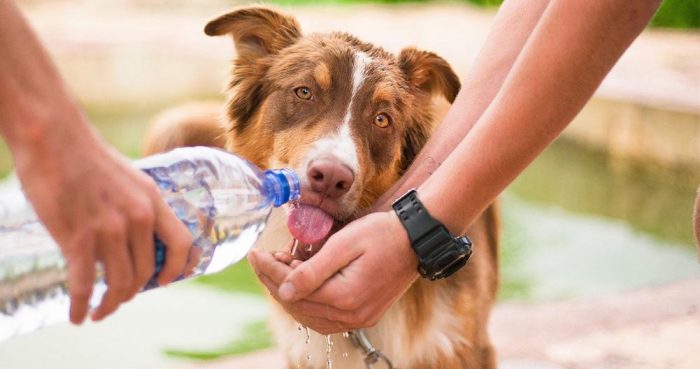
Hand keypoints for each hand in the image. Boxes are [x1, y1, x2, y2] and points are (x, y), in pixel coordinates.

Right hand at [13, 122, 191, 323]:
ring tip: (98, 312)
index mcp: (152, 200)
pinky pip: (85, 285)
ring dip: (110, 305)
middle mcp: (137, 217)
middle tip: (118, 299)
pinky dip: (81, 306)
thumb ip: (136, 206)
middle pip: (146, 272)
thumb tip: (134, 236)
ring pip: (119, 283)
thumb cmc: (86, 156)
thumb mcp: (128, 178)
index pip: (181, 243)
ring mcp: (109, 229)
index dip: (178, 268)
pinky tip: (76, 316)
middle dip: (132, 292)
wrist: (53, 137)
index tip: (164, 282)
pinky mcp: (78, 238)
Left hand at [249, 211, 418, 333]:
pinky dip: (308, 303)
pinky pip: (326, 318)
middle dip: (275, 281)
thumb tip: (283, 290)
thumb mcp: (344, 244)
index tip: (255, 253)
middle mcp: (352, 315)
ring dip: (290, 294)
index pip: (293, 289)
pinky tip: (300, 285)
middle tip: (263, 259)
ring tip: (280, 268)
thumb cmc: (382, 234)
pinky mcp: (364, 315)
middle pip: (299, 305)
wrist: (416, 239)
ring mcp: (360, 318)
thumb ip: (312, 270)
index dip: (269, 271)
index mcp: (345, 297)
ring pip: (310, 316)